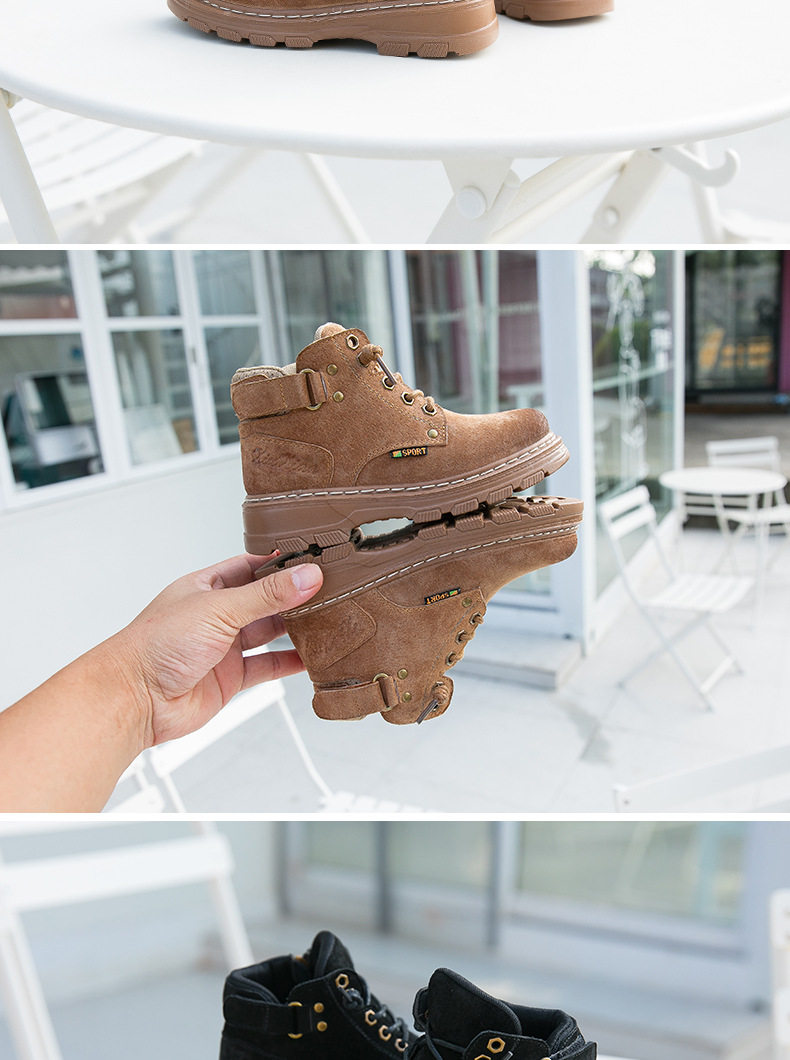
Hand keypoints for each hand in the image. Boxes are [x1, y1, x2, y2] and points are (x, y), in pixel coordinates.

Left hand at [114, 554, 322, 747]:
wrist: (133, 699)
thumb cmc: (155, 646)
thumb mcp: (218, 609)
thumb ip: (265, 595)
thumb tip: (306, 577)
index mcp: (206, 586)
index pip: (251, 566)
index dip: (281, 563)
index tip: (314, 559)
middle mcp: (215, 614)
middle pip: (264, 600)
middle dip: (294, 596)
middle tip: (330, 590)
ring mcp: (223, 647)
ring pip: (268, 633)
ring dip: (295, 629)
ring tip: (328, 620)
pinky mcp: (230, 678)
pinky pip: (266, 667)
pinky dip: (289, 663)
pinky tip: (310, 658)